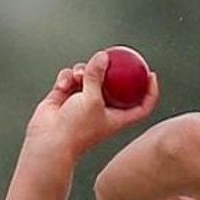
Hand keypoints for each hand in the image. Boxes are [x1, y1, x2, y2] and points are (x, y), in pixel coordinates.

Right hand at [24, 50, 158, 163]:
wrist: (48, 143)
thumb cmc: (75, 129)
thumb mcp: (92, 99)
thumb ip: (98, 75)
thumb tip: (103, 55)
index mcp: (116, 117)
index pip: (141, 106)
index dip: (150, 92)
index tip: (151, 74)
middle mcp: (101, 110)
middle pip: (113, 85)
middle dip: (110, 70)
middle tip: (108, 58)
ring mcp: (82, 103)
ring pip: (88, 76)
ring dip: (83, 71)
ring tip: (77, 76)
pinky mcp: (65, 98)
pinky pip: (69, 78)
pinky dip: (66, 78)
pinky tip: (62, 85)